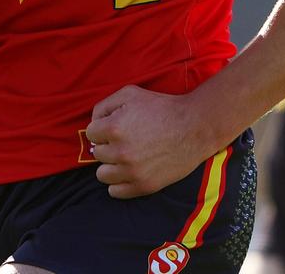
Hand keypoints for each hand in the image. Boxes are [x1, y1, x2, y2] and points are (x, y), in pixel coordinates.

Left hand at [85, 84, 213, 198]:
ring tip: (125, 156)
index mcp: (114, 127)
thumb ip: (105, 105)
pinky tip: (129, 170)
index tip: (115, 126)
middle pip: (97, 153)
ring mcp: (132, 171)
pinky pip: (115, 191)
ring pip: (102, 174)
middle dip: (107, 145)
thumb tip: (94, 122)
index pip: (91, 133)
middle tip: (125, 139)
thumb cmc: (162, 107)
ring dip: (110, 165)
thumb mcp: (130, 93)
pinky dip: (118, 183)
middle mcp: (120, 151)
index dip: (102, 128)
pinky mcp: (144, 186)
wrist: (193, 128)